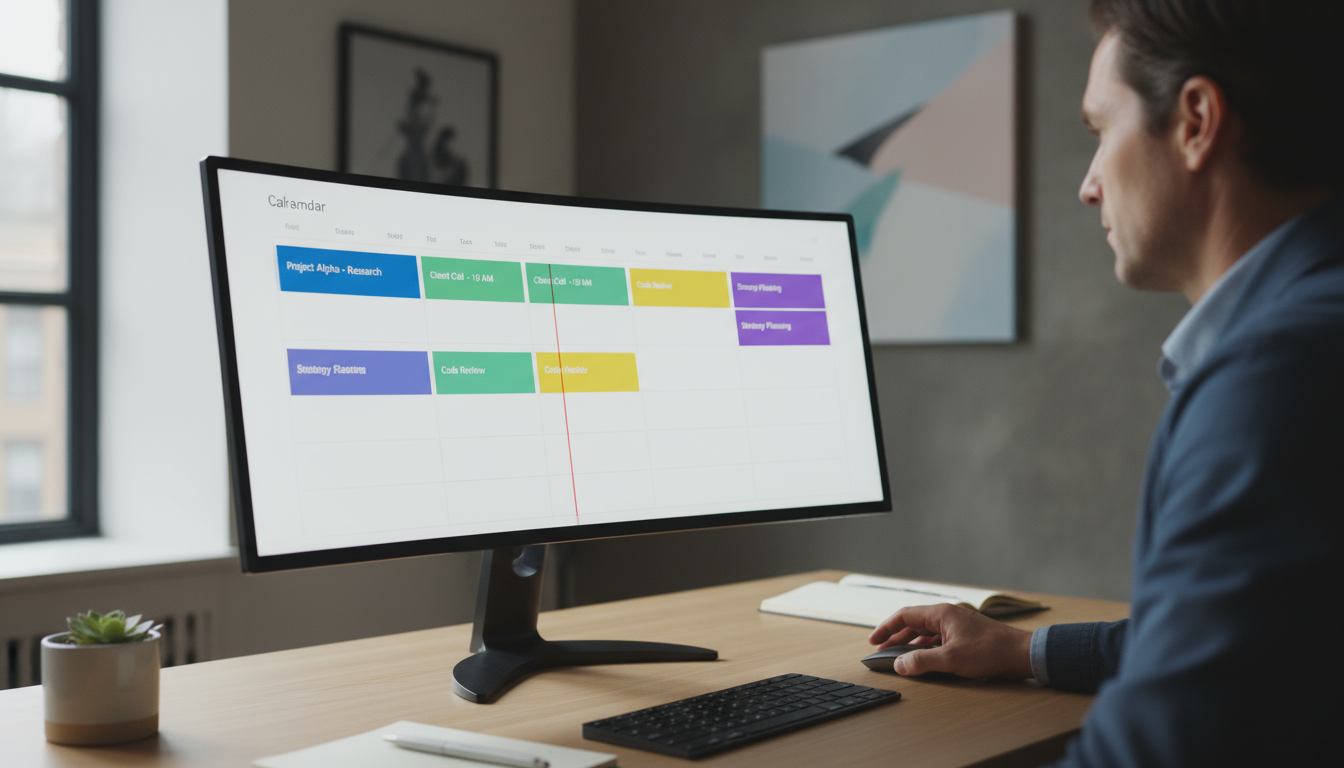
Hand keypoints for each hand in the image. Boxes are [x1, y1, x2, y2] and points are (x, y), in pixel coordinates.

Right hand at [867, 604, 1034, 679]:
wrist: (1021, 654)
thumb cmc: (991, 652)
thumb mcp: (951, 659)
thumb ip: (921, 661)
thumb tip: (899, 664)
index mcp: (941, 613)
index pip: (905, 615)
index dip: (886, 627)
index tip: (873, 640)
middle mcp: (948, 616)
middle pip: (913, 623)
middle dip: (895, 637)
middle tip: (881, 650)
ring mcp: (957, 626)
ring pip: (925, 632)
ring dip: (910, 644)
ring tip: (898, 656)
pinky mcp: (965, 637)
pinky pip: (937, 639)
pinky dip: (925, 648)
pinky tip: (922, 659)